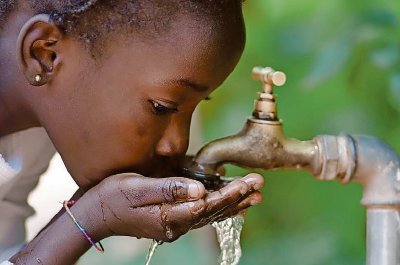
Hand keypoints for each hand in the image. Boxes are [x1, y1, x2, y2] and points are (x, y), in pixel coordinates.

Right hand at [87, 173, 263, 241]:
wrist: (94, 214)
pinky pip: (200, 214)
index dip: (229, 194)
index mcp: (169, 216)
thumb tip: (200, 190)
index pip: (207, 206)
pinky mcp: (170, 219)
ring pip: (210, 214)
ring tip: (253, 195)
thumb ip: (169, 189)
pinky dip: (217, 206)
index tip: (248, 184)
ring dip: (232, 203)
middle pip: (213, 211)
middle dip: (237, 197)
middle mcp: (175, 224)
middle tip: (259, 185)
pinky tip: (226, 200)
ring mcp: (173, 224)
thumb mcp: (136, 188)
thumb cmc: (112, 197)